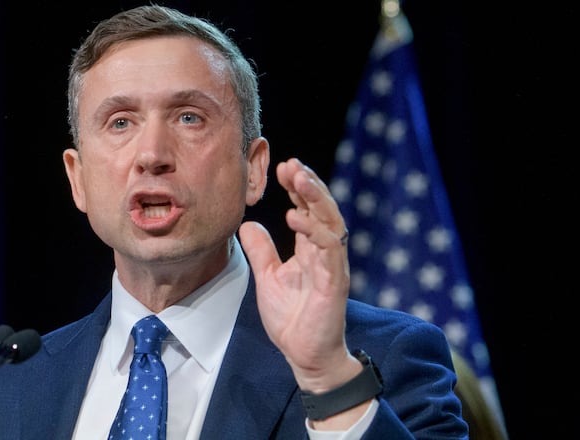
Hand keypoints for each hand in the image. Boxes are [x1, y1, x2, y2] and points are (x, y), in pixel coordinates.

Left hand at [238, 158, 358, 391]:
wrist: (304, 355)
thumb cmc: (292, 318)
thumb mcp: (268, 277)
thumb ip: (261, 251)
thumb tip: (247, 224)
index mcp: (311, 249)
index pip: (308, 209)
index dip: (298, 187)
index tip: (283, 166)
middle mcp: (325, 252)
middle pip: (323, 208)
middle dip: (309, 183)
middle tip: (291, 164)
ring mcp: (332, 266)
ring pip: (331, 222)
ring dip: (316, 198)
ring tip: (298, 178)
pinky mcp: (334, 282)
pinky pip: (329, 250)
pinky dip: (314, 230)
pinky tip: (295, 217)